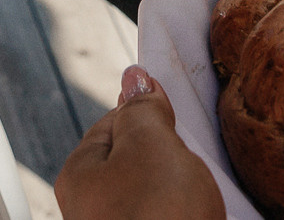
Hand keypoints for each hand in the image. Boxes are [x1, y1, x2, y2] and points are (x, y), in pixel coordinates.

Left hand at [55, 67, 225, 219]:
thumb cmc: (159, 219)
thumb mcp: (151, 144)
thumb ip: (144, 109)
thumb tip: (135, 78)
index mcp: (79, 175)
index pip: (114, 121)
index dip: (152, 113)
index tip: (180, 115)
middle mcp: (93, 210)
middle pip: (140, 163)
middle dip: (174, 159)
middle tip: (195, 161)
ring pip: (161, 196)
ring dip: (187, 193)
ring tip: (201, 199)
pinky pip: (174, 216)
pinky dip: (192, 214)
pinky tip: (204, 214)